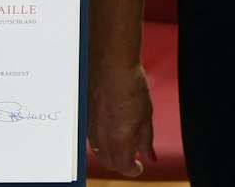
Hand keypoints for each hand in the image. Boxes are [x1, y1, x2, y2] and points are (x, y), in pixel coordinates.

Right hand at [89, 61, 156, 176]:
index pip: (124, 167)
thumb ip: (145, 140)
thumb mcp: (146, 115)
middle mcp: (102, 138)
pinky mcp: (85, 118)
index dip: (133, 170)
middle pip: (109, 163)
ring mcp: (91, 128)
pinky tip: (111, 132)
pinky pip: (93, 140)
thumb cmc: (131, 86)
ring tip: (123, 144)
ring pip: (99, 152)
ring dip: (111, 154)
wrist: (111, 65)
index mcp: (119, 139)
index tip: (140, 166)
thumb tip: (149, 156)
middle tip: (133, 158)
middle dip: (122, 164)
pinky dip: (103, 143)